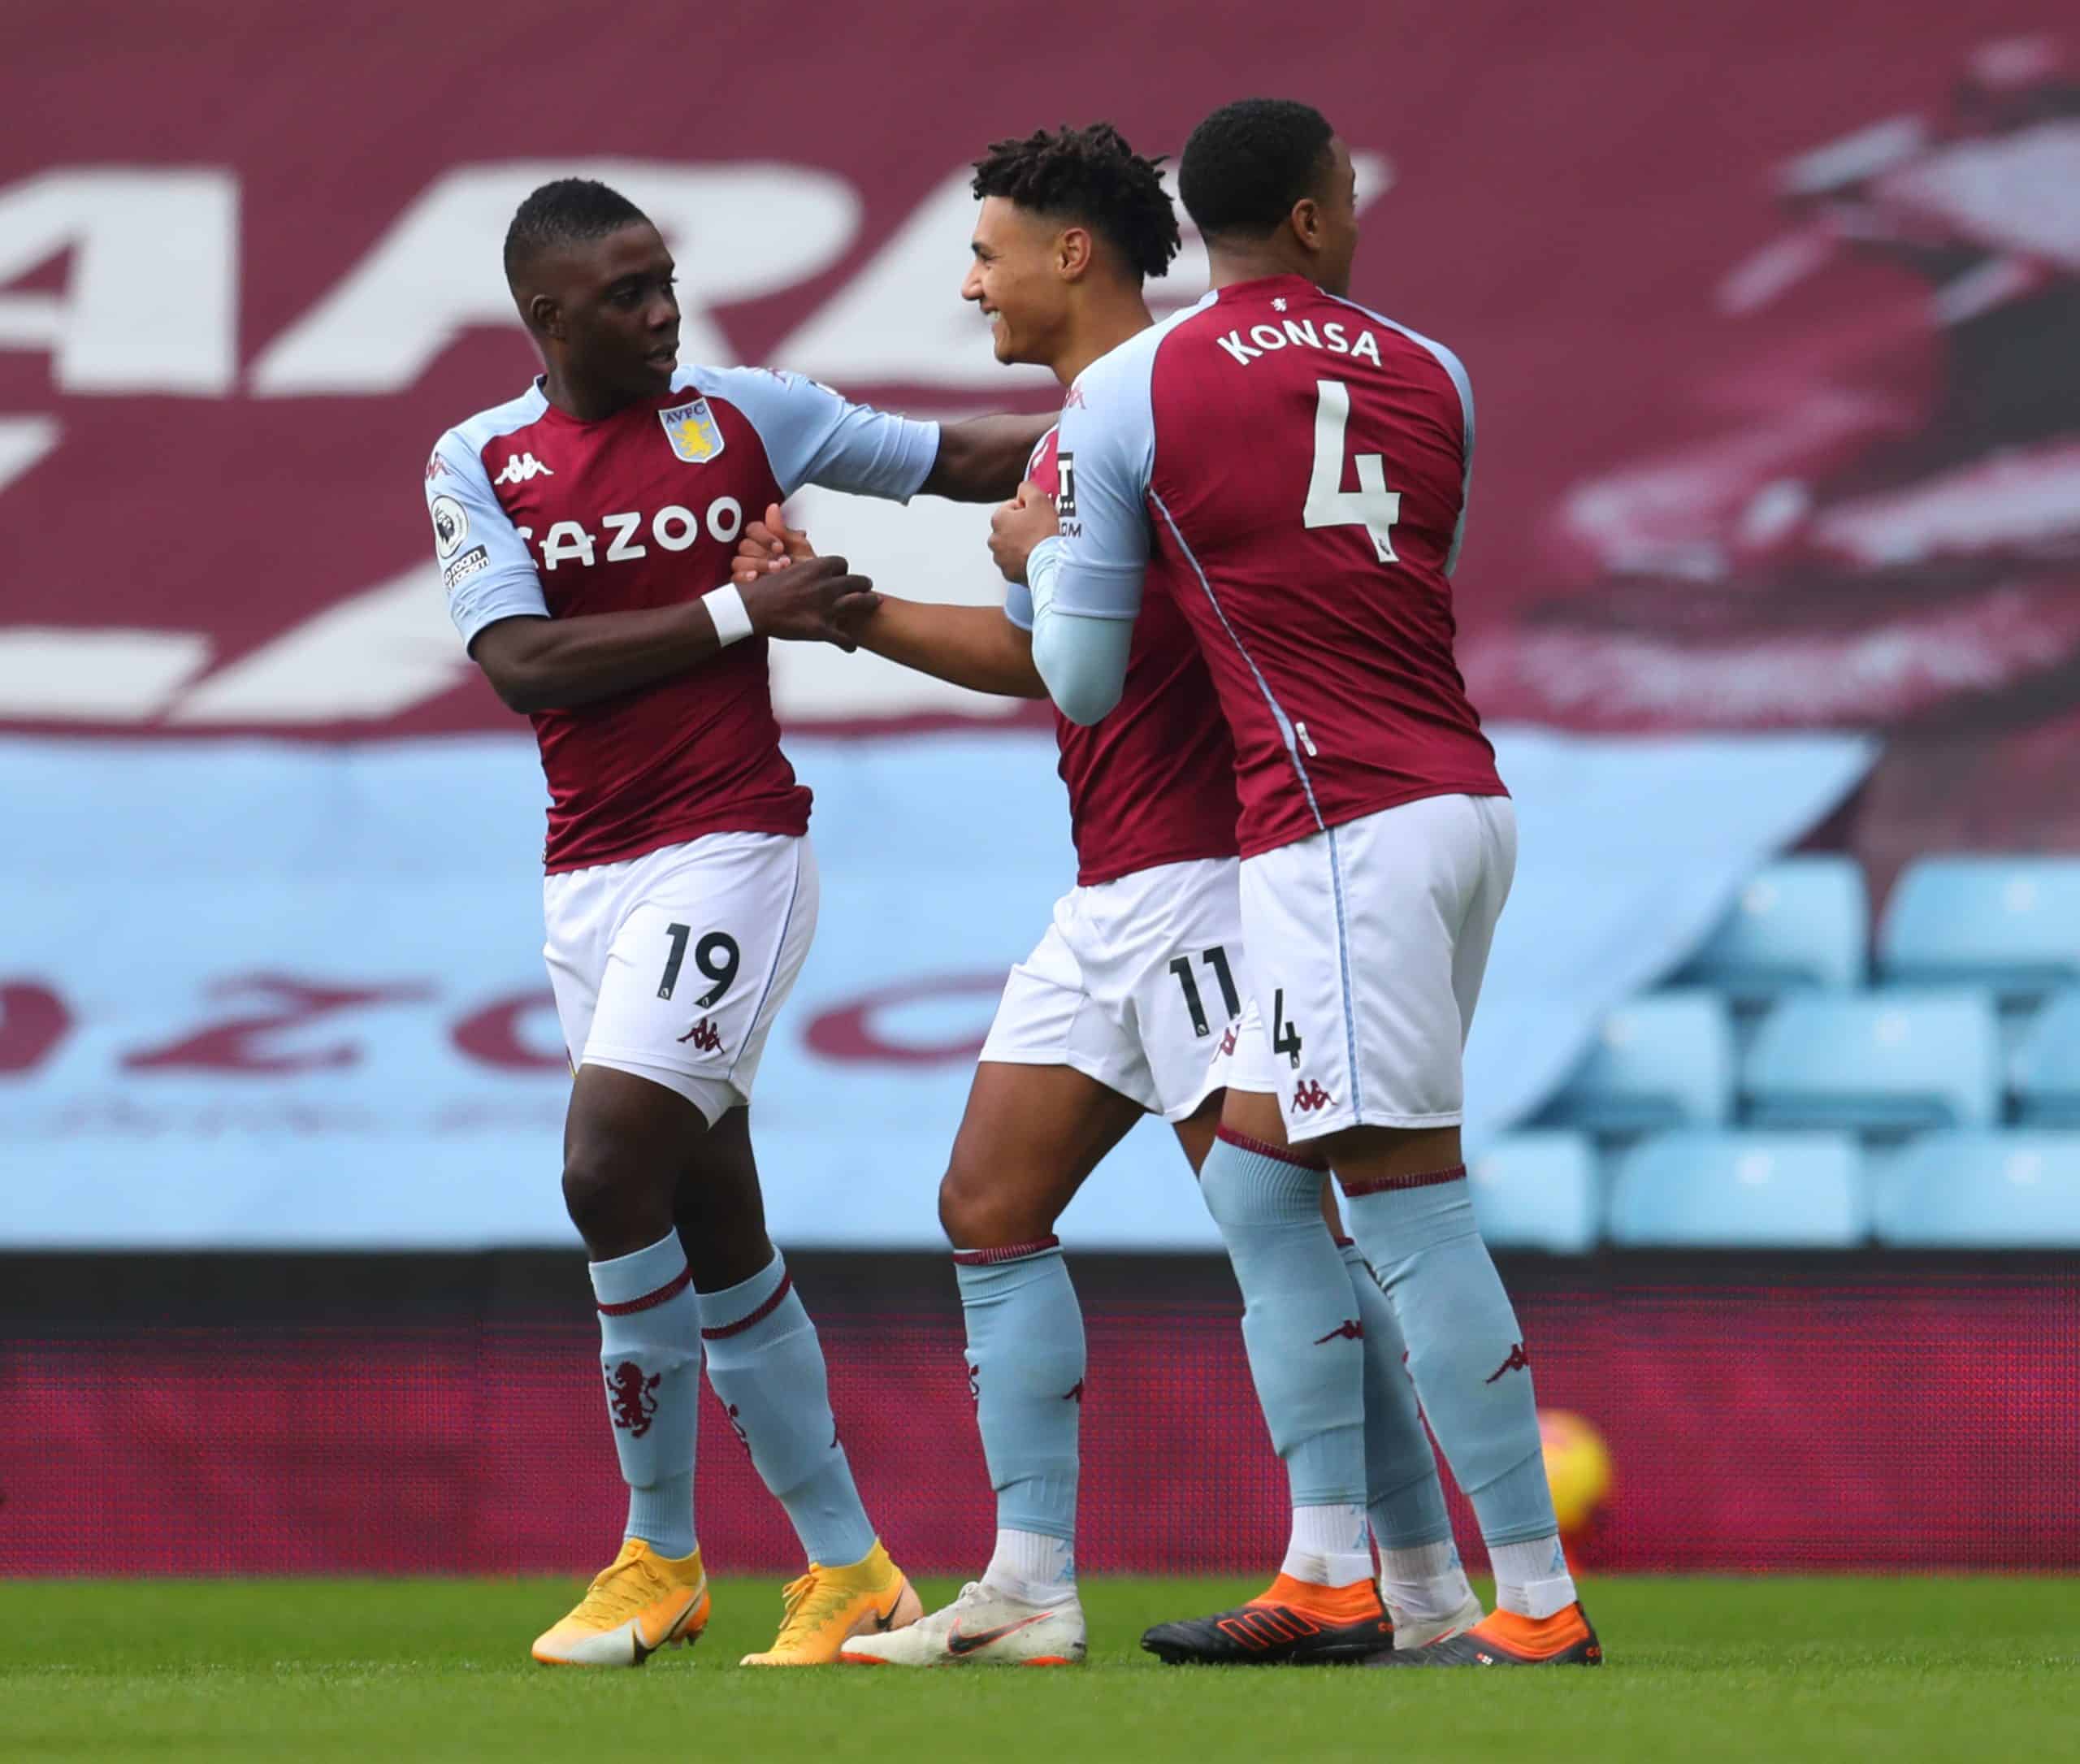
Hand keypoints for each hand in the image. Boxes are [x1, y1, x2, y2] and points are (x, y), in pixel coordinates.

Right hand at [732, 503, 814, 585]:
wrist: (811, 588)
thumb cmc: (805, 567)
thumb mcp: (799, 546)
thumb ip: (782, 529)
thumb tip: (772, 508)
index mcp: (764, 539)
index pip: (753, 529)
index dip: (765, 537)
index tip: (781, 547)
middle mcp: (753, 552)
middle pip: (745, 545)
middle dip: (765, 554)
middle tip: (783, 562)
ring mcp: (746, 567)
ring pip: (738, 561)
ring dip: (758, 564)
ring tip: (776, 571)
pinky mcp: (743, 584)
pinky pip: (734, 578)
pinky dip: (744, 576)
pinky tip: (756, 577)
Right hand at [739, 552, 879, 650]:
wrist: (753, 608)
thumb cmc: (765, 589)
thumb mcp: (787, 569)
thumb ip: (804, 569)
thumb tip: (807, 563)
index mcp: (816, 568)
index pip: (841, 564)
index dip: (843, 570)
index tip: (841, 575)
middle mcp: (826, 586)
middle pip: (857, 581)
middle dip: (862, 584)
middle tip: (865, 588)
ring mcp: (826, 608)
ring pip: (861, 603)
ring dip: (869, 603)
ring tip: (874, 603)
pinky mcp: (822, 629)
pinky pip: (844, 638)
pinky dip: (848, 643)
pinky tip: (850, 646)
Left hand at [988, 480, 1057, 584]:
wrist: (1050, 564)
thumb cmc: (1044, 535)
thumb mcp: (1039, 499)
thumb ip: (1028, 488)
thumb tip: (1023, 488)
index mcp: (998, 519)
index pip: (1012, 507)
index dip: (1027, 509)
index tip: (1038, 515)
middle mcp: (994, 539)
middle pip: (1010, 527)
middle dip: (1023, 528)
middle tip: (1040, 530)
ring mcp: (1000, 559)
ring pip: (1012, 546)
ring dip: (1023, 544)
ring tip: (1039, 545)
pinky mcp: (1009, 573)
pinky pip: (1016, 563)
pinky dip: (1024, 560)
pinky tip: (1036, 557)